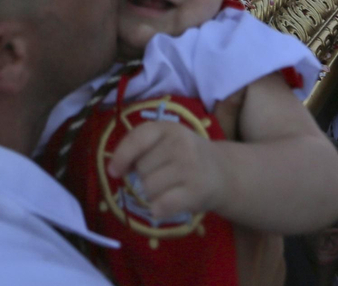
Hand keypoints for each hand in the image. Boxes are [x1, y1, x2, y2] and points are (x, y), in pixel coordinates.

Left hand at [105, 120, 223, 220]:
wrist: (223, 172)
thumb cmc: (186, 156)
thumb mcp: (166, 141)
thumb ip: (141, 148)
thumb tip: (115, 169)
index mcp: (168, 128)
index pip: (137, 139)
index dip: (121, 157)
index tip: (114, 171)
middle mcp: (180, 144)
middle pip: (141, 169)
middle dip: (144, 177)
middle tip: (162, 176)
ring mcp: (190, 168)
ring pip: (148, 189)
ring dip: (151, 195)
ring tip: (168, 189)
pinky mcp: (196, 192)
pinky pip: (162, 205)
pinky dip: (158, 210)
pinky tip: (165, 206)